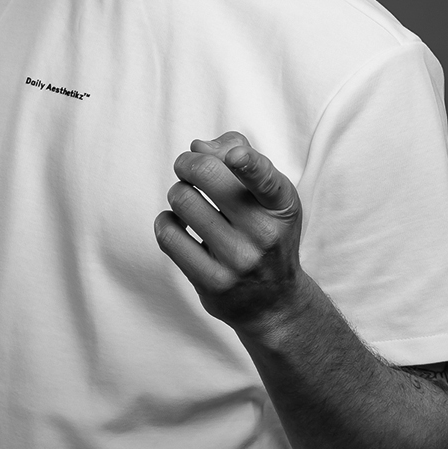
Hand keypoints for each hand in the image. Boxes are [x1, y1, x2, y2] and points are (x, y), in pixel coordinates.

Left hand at [154, 132, 306, 330]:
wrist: (274, 301)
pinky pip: (169, 235)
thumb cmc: (265, 234)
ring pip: (182, 200)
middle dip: (188, 163)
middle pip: (207, 174)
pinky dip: (166, 222)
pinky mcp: (212, 282)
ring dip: (178, 193)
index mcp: (281, 204)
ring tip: (189, 202)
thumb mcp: (269, 195)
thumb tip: (198, 147)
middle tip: (188, 168)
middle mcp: (263, 233)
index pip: (265, 179)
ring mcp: (237, 260)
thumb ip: (240, 156)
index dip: (248, 163)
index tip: (235, 157)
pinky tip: (178, 225)